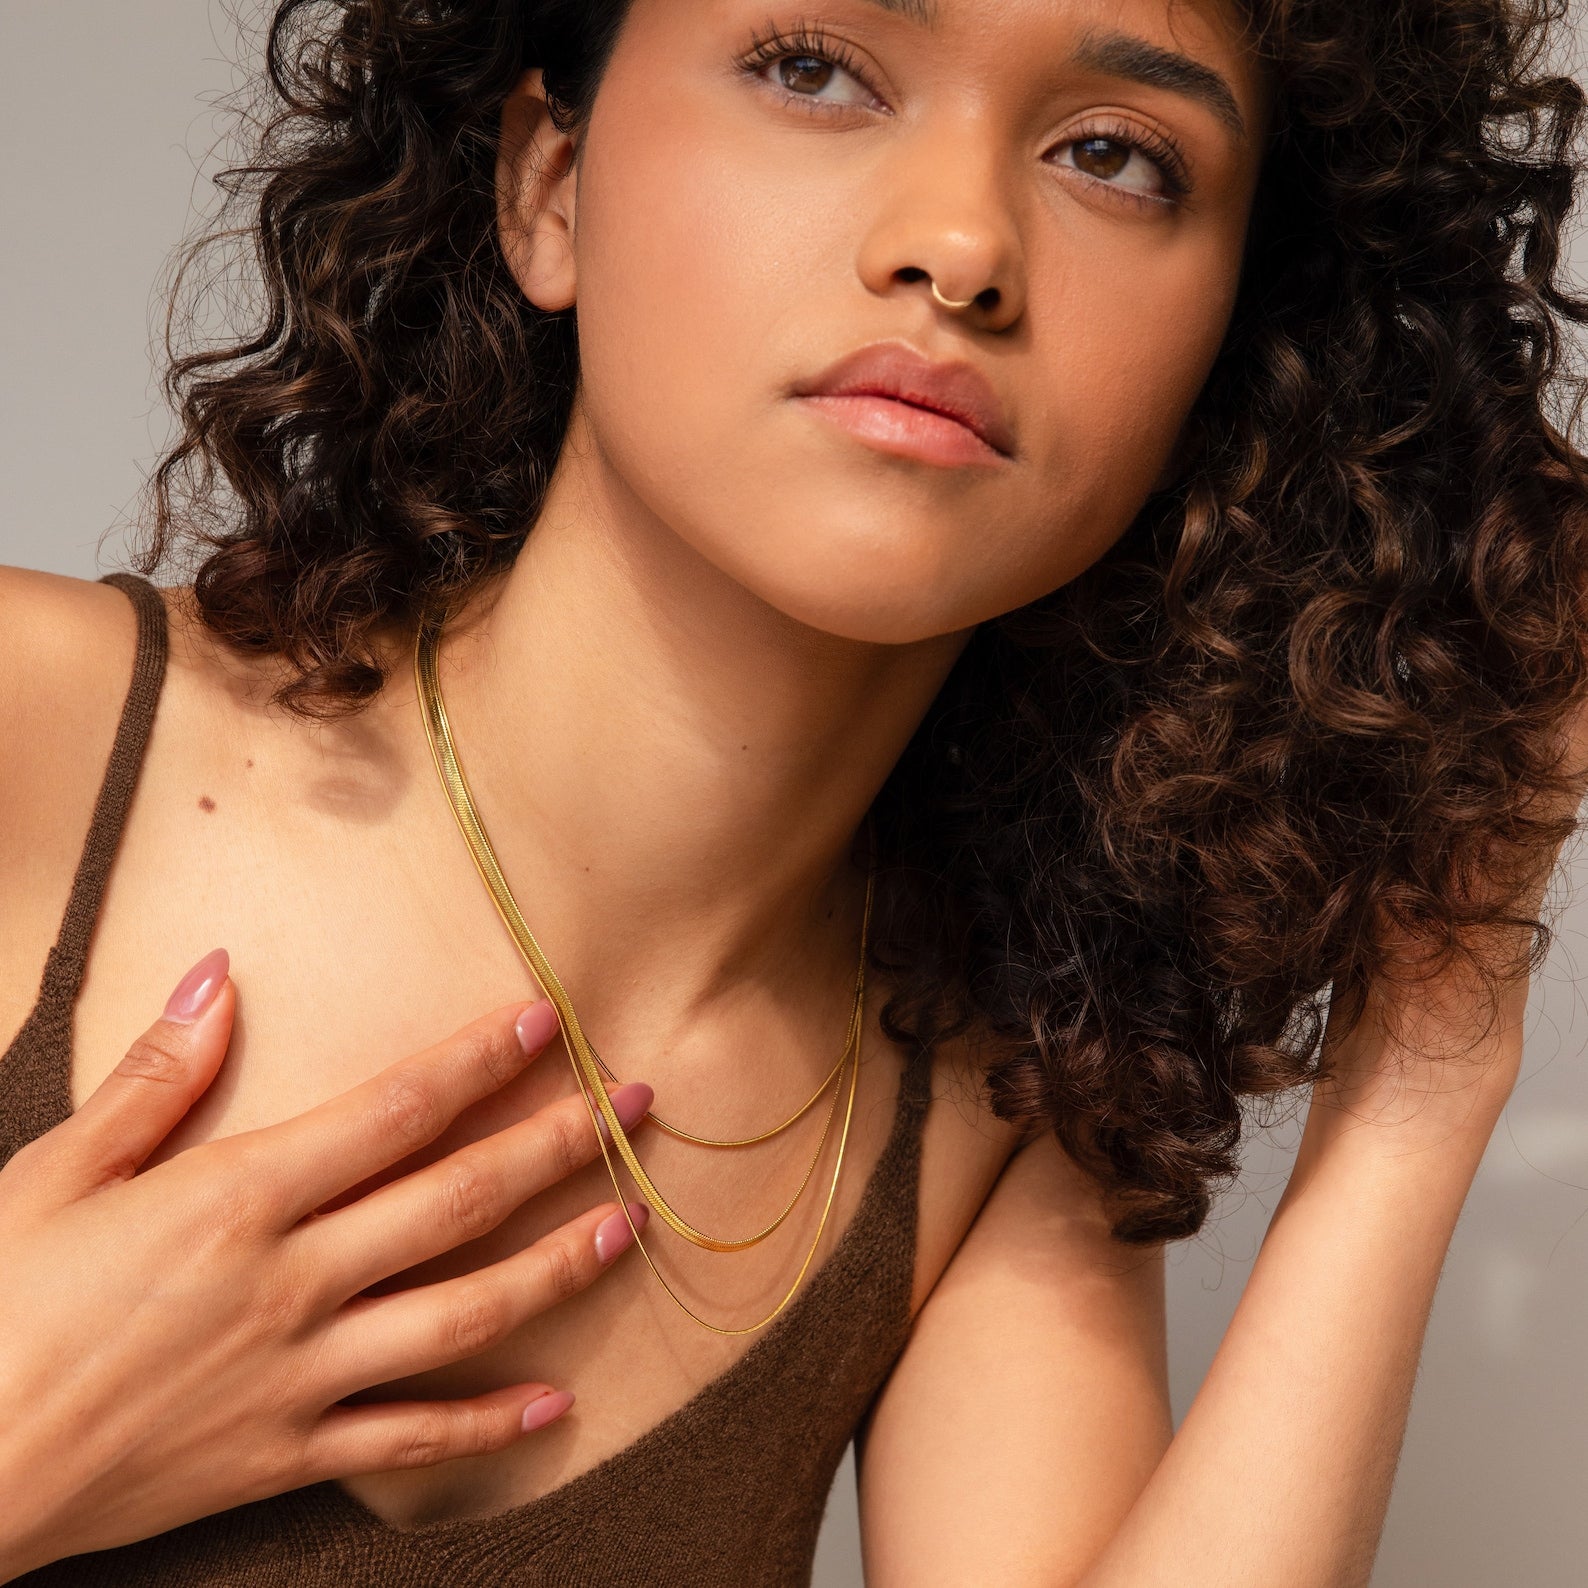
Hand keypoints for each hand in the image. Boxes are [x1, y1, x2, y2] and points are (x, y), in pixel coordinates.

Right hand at [0, 951, 651, 1578]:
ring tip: (627, 1227)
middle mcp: (294, 1279)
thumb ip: (156, 1075)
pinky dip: (490, 1424)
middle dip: (558, 1145)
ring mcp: (301, 1373)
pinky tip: (557, 1403)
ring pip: (464, 1312)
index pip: (397, 1108)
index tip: (545, 1023)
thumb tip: (218, 973)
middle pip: (459, 1198)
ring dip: (557, 1267)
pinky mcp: (287, 1455)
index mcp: (241, 1195)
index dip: (480, 1060)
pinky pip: (411, 1439)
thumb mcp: (56, 1172)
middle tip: (635, 1106)